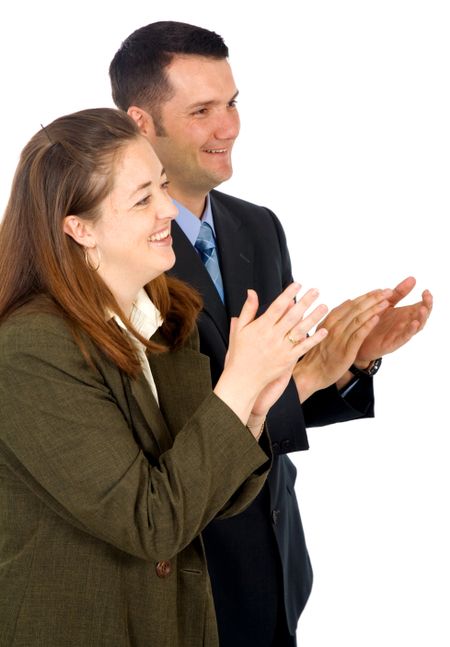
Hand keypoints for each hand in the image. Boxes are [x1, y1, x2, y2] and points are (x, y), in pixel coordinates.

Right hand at [215, 283, 327, 429]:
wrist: (242, 379)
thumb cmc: (240, 354)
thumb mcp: (239, 329)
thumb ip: (248, 309)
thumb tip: (252, 291)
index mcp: (261, 327)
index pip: (277, 306)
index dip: (288, 294)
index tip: (298, 284)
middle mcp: (272, 337)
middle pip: (292, 315)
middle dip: (305, 301)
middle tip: (316, 290)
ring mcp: (281, 349)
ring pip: (301, 330)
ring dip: (314, 317)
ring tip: (324, 306)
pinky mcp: (287, 360)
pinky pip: (303, 348)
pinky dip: (314, 340)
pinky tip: (324, 331)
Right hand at [294, 288, 392, 400]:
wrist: (312, 371)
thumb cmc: (319, 351)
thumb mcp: (325, 329)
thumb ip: (338, 315)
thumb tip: (349, 301)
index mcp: (331, 319)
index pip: (352, 304)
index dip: (367, 296)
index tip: (379, 290)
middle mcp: (335, 325)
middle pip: (357, 308)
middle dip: (374, 298)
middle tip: (388, 291)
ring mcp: (340, 337)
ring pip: (359, 319)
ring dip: (373, 309)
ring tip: (386, 302)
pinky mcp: (346, 349)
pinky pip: (358, 335)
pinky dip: (367, 325)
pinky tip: (376, 319)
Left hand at [355, 276, 432, 365]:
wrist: (358, 338)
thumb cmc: (374, 321)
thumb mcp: (387, 303)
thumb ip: (399, 293)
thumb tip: (412, 278)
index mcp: (405, 314)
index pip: (421, 306)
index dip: (426, 299)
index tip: (425, 290)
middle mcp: (405, 324)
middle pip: (421, 316)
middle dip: (426, 307)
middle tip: (427, 298)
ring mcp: (399, 334)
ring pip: (415, 328)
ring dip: (420, 318)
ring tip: (422, 309)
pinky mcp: (392, 343)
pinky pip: (403, 338)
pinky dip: (409, 331)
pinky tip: (413, 324)